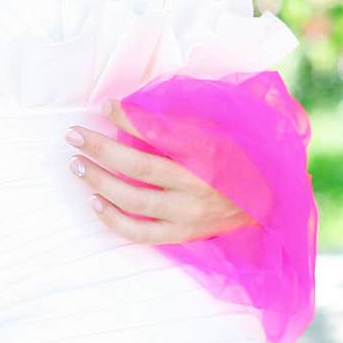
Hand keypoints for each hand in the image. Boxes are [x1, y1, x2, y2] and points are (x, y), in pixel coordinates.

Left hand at [64, 99, 257, 244]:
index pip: (159, 131)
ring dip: (99, 181)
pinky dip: (112, 218)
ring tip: (77, 165)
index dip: (128, 119)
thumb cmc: (236, 158)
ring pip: (132, 201)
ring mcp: (189, 215)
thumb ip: (173, 124)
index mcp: (208, 152)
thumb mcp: (213, 131)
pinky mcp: (184, 235)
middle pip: (137, 166)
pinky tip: (94, 201)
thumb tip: (126, 112)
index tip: (105, 107)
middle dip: (99, 149)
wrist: (268, 201)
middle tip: (74, 135)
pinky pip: (140, 233)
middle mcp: (197, 185)